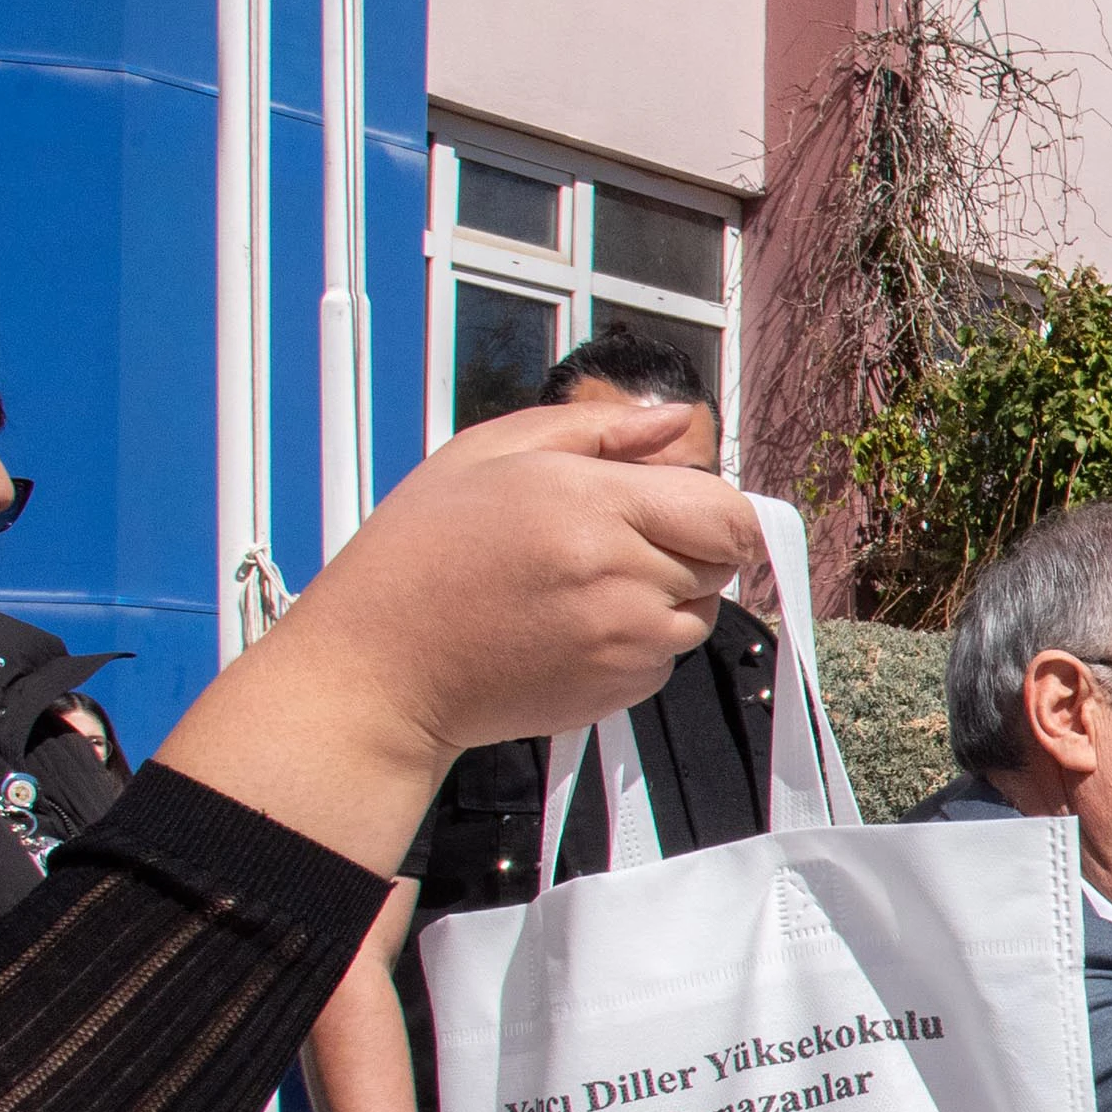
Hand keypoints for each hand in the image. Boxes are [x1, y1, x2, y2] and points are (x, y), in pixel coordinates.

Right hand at [154, 401, 764, 874]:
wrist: (383, 665)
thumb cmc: (422, 555)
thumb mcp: (489, 454)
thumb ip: (598, 430)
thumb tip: (672, 421)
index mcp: (594, 506)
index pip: (728, 514)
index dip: (716, 508)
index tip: (684, 505)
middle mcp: (622, 578)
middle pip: (719, 561)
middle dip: (684, 545)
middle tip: (610, 540)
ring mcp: (626, 642)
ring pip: (698, 612)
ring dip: (664, 595)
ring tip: (581, 584)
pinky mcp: (621, 690)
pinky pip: (665, 656)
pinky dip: (637, 639)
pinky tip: (570, 625)